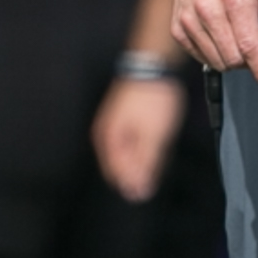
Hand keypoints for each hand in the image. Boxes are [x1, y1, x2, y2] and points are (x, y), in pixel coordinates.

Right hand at [94, 74, 187, 200]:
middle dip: (133, 175)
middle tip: (152, 174)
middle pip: (117, 167)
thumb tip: (139, 192)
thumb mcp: (154, 137)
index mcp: (110, 141)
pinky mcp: (118, 118)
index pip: (117, 176)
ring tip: (153, 158)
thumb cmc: (154, 101)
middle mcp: (104, 134)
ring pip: (121, 155)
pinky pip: (125, 143)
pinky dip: (137, 149)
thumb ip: (145, 164)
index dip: (133, 187)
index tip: (146, 192)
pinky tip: (150, 146)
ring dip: (136, 162)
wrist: (153, 65)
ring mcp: (109, 125)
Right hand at [171, 0, 257, 93]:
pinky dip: (217, 53)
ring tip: (242, 34)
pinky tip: (224, 34)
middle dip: (253, 60)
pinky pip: (201, 56)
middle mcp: (207, 8)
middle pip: (234, 60)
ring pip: (217, 62)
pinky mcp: (178, 26)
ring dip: (235, 58)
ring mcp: (188, 18)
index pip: (250, 47)